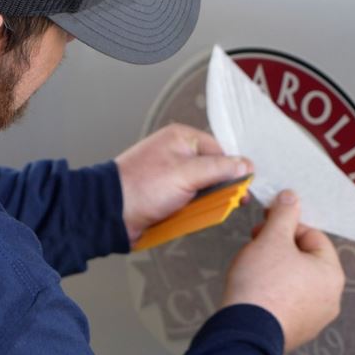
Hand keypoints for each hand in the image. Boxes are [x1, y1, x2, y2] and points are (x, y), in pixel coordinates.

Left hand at [114, 123, 252, 244]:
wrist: (111, 212)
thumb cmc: (140, 186)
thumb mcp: (187, 174)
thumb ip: (219, 169)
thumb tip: (244, 165)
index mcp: (181, 139)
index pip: (220, 151)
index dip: (233, 169)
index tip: (241, 187)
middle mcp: (176, 154)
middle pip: (213, 172)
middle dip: (219, 190)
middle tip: (225, 202)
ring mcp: (170, 176)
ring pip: (202, 190)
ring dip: (204, 204)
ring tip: (196, 210)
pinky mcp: (165, 195)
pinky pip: (188, 202)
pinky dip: (190, 211)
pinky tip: (186, 216)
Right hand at [221, 190, 344, 351]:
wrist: (245, 329)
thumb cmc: (261, 285)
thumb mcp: (271, 238)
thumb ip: (283, 214)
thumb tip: (291, 198)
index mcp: (331, 273)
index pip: (312, 235)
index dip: (286, 225)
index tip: (266, 223)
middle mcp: (330, 298)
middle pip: (304, 258)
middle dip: (278, 247)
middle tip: (256, 244)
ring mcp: (315, 318)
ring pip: (295, 281)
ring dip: (275, 269)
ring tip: (252, 268)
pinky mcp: (297, 331)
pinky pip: (287, 302)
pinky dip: (273, 293)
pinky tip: (255, 290)